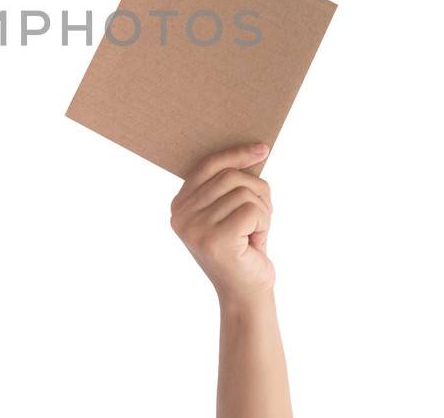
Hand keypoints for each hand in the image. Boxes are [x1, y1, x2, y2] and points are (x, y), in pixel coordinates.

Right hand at [170, 143, 274, 304]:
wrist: (246, 294)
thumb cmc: (243, 250)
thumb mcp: (230, 212)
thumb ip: (230, 185)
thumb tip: (254, 150)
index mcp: (179, 206)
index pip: (208, 166)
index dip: (236, 154)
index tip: (262, 149)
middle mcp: (180, 216)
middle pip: (230, 177)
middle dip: (257, 193)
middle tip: (259, 219)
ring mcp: (195, 228)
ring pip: (244, 192)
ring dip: (262, 211)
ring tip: (254, 233)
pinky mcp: (215, 240)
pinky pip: (252, 210)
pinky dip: (264, 224)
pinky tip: (255, 242)